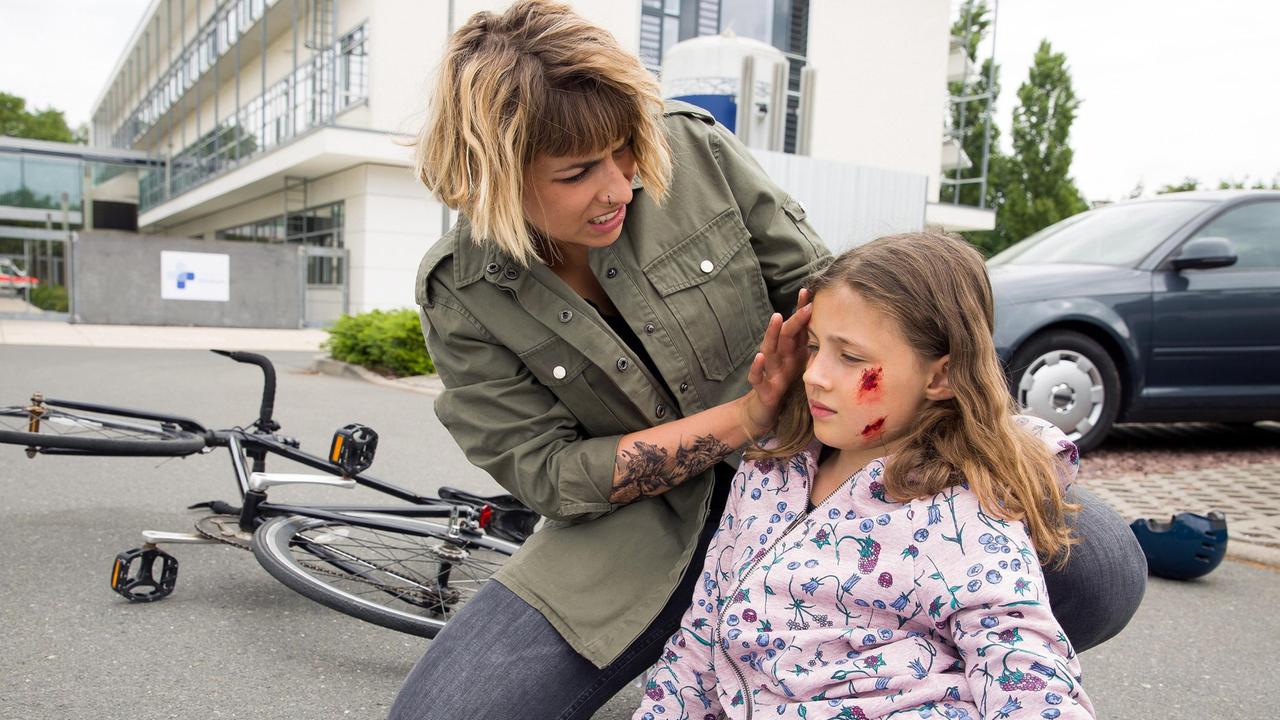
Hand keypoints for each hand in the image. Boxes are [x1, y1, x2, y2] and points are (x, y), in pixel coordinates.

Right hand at [743, 288, 812, 434]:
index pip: (797, 328)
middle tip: (806, 303)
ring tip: (777, 318)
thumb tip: (833, 333)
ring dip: (772, 334)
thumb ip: (811, 349)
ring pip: (769, 350)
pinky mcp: (763, 390)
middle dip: (794, 319)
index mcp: (791, 353)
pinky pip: (757, 378)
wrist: (766, 412)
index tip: (810, 292)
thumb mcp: (800, 365)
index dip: (802, 311)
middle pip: (785, 335)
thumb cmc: (785, 386)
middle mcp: (780, 359)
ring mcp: (770, 373)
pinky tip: (759, 357)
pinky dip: (757, 367)